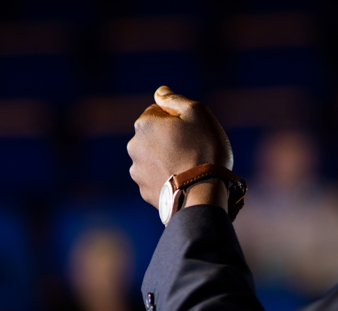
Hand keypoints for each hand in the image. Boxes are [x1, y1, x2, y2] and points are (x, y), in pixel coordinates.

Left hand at [127, 86, 233, 208]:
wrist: (203, 191)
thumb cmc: (204, 147)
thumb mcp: (197, 113)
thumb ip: (175, 100)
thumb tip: (160, 91)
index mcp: (144, 124)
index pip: (157, 111)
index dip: (176, 117)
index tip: (190, 128)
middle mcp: (133, 147)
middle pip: (152, 135)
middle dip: (167, 138)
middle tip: (190, 147)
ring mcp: (137, 171)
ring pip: (152, 158)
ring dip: (165, 158)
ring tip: (186, 165)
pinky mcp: (144, 191)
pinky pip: (155, 178)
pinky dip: (165, 177)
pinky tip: (181, 179)